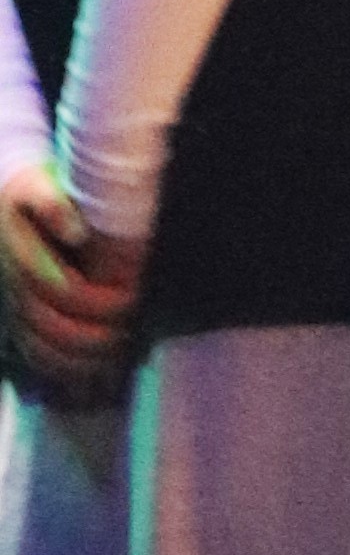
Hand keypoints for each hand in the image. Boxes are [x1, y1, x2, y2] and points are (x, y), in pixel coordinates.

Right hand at [1, 168, 145, 401]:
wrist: (13, 196)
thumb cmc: (34, 188)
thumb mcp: (38, 184)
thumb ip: (51, 203)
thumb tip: (77, 232)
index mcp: (23, 256)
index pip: (61, 289)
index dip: (97, 300)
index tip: (130, 296)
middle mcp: (16, 285)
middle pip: (51, 325)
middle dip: (92, 333)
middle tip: (128, 331)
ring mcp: (17, 303)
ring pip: (41, 345)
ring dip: (79, 356)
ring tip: (116, 353)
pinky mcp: (23, 314)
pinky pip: (35, 351)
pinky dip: (63, 366)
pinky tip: (93, 370)